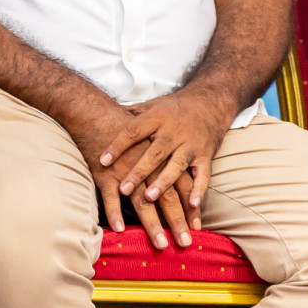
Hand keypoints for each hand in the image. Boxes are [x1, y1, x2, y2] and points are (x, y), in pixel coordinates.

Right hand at [67, 103, 196, 250]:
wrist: (95, 112)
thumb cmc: (123, 124)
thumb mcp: (150, 134)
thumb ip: (163, 150)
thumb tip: (176, 168)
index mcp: (163, 156)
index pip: (182, 185)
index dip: (191, 207)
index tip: (198, 228)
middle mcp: (148, 166)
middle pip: (167, 197)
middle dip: (177, 222)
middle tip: (186, 244)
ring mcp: (127, 170)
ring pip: (142, 201)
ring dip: (153, 224)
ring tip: (161, 244)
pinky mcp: (106, 172)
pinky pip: (110, 196)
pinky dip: (115, 212)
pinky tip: (120, 229)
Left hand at [98, 89, 233, 219]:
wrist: (208, 103)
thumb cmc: (172, 108)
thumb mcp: (150, 106)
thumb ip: (129, 114)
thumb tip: (99, 112)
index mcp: (156, 118)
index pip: (133, 132)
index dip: (117, 146)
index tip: (102, 161)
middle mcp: (173, 131)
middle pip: (154, 153)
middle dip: (139, 172)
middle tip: (123, 189)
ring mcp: (191, 145)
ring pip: (177, 165)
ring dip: (164, 182)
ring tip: (150, 198)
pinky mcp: (206, 156)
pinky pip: (203, 175)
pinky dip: (199, 190)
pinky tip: (192, 204)